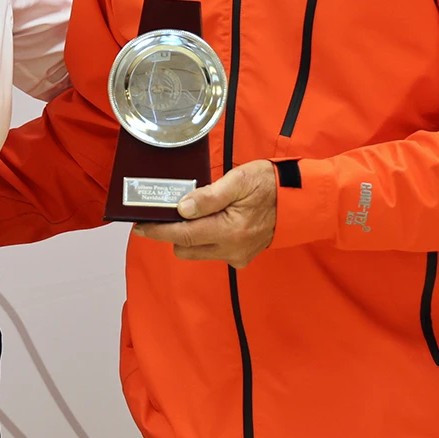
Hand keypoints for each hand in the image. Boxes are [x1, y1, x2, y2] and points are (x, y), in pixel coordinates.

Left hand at [132, 160, 276, 268]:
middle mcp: (232, 249)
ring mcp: (238, 256)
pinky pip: (214, 252)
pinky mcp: (242, 257)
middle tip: (170, 211)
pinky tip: (214, 221)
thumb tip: (182, 208)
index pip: (183, 235)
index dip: (157, 231)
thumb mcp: (238, 180)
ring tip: (196, 213)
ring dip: (190, 236)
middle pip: (186, 248)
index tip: (139, 227)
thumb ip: (209, 196)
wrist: (299, 200)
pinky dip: (207, 239)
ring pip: (198, 252)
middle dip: (173, 232)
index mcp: (229, 230)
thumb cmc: (269, 184)